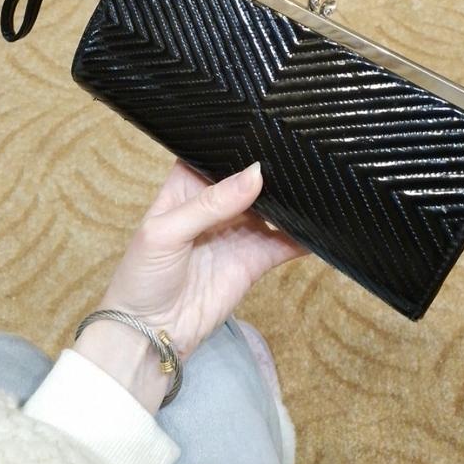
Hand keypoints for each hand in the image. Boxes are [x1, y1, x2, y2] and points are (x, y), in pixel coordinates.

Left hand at [74, 160, 305, 410]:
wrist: (150, 336)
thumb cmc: (142, 276)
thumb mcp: (165, 231)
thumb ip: (211, 203)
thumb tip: (256, 174)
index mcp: (188, 187)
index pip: (217, 156)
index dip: (239, 143)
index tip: (267, 127)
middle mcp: (217, 205)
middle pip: (250, 180)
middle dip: (272, 169)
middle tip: (301, 151)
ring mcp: (238, 232)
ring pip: (271, 208)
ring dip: (290, 199)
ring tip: (315, 182)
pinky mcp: (255, 260)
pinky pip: (284, 244)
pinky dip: (303, 236)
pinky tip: (321, 223)